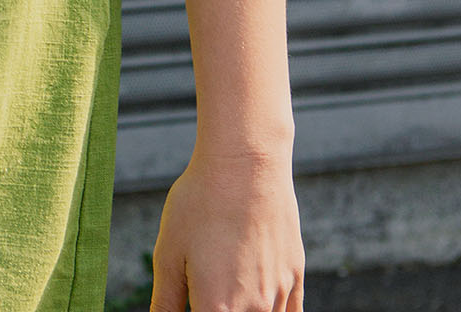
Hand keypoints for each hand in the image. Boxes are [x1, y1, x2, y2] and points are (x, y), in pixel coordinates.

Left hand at [149, 145, 304, 311]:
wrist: (245, 163)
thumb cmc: (200, 204)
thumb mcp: (168, 252)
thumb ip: (166, 303)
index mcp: (217, 310)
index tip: (193, 300)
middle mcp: (254, 311)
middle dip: (217, 309)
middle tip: (205, 287)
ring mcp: (278, 295)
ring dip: (245, 310)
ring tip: (226, 277)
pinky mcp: (295, 276)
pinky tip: (258, 301)